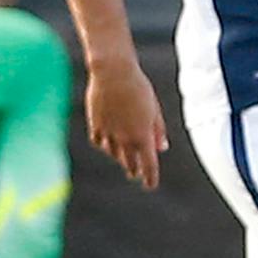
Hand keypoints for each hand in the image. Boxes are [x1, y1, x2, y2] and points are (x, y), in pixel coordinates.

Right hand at [86, 53, 167, 188]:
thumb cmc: (138, 87)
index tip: (150, 185)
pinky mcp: (95, 125)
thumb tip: (161, 148)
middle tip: (137, 172)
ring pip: (114, 154)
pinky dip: (105, 144)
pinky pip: (100, 142)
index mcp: (143, 136)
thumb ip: (158, 130)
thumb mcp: (154, 109)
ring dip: (121, 156)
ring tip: (124, 154)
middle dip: (135, 169)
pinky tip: (108, 142)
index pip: (149, 165)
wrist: (113, 72)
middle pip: (130, 164)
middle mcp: (125, 139)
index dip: (150, 178)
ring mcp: (109, 134)